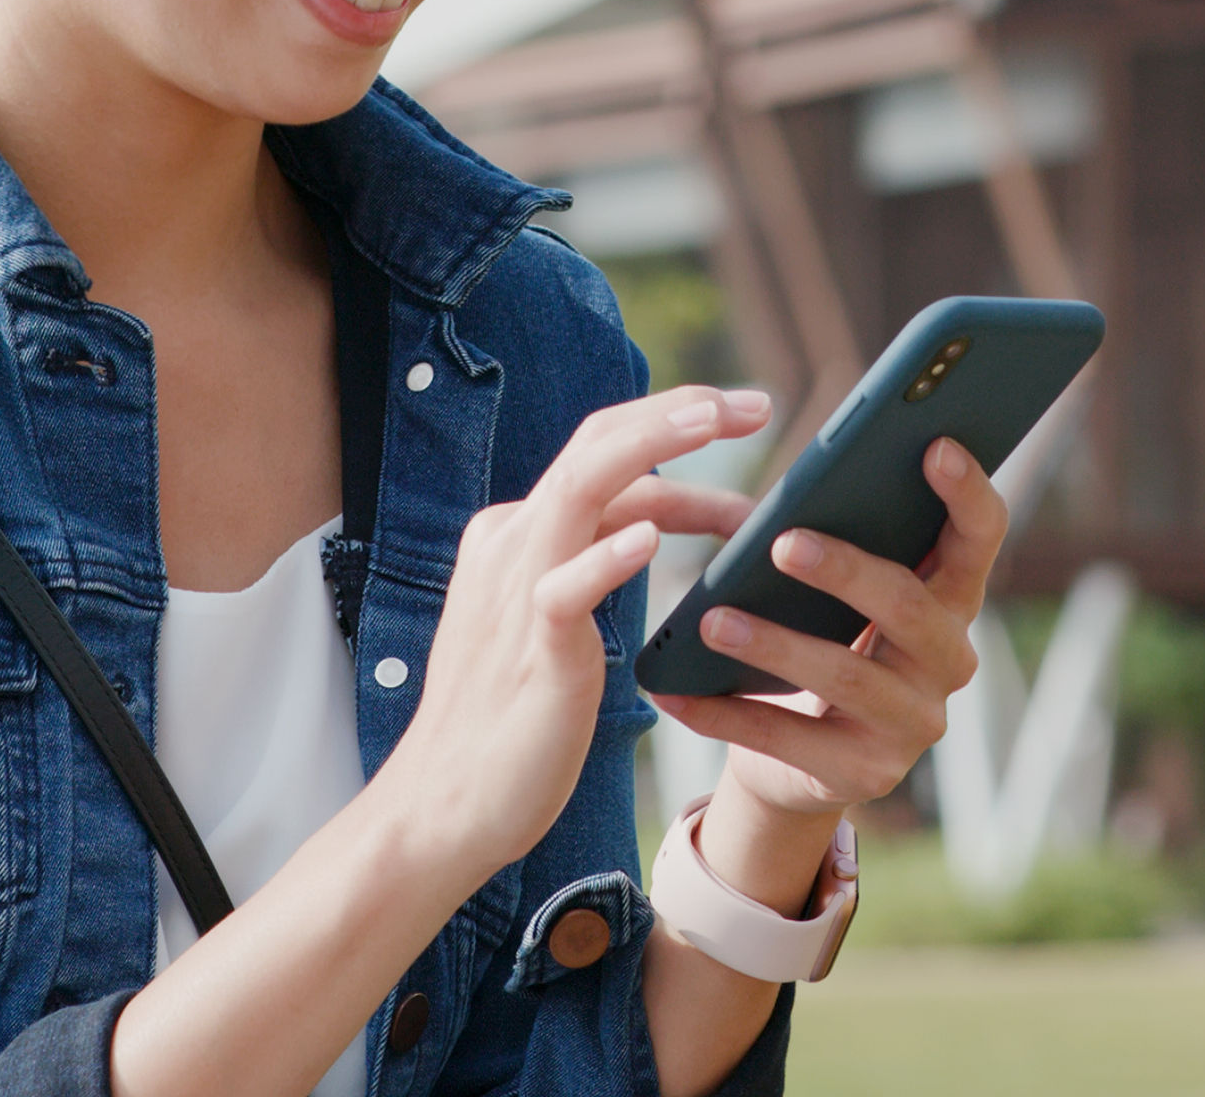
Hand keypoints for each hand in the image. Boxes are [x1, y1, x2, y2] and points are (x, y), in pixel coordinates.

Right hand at [376, 386, 768, 877]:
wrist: (448, 801)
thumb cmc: (511, 717)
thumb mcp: (552, 616)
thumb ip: (590, 563)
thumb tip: (651, 525)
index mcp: (519, 532)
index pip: (605, 459)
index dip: (674, 433)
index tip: (739, 420)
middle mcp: (514, 542)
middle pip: (597, 445)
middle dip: (678, 411)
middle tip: (755, 403)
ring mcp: (517, 588)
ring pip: (582, 486)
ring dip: (652, 444)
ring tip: (714, 421)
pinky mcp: (531, 647)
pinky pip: (565, 587)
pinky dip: (607, 556)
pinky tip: (650, 539)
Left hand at [648, 436, 1004, 825]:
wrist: (803, 758)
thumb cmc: (823, 639)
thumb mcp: (840, 592)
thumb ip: (837, 541)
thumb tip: (779, 507)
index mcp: (951, 596)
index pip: (981, 537)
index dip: (967, 492)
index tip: (933, 445)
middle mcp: (949, 660)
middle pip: (909, 607)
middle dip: (846, 572)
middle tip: (783, 543)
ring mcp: (913, 722)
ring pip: (845, 677)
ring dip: (773, 645)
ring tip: (711, 619)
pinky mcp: (867, 773)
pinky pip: (789, 740)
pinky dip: (726, 713)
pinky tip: (677, 694)